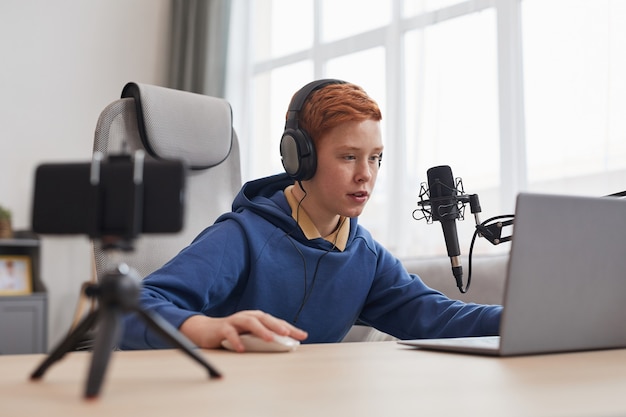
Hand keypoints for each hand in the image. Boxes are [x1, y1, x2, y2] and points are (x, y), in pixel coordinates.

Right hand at [179, 310, 307, 351]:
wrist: (205, 330)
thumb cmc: (232, 334)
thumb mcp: (250, 337)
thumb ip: (264, 339)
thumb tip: (285, 346)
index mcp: (257, 318)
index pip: (276, 322)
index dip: (290, 328)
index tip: (303, 336)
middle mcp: (248, 317)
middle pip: (265, 318)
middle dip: (277, 325)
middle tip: (288, 333)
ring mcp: (235, 321)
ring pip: (249, 322)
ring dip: (260, 330)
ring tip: (269, 339)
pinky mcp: (222, 328)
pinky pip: (230, 333)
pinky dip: (236, 340)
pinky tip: (242, 349)